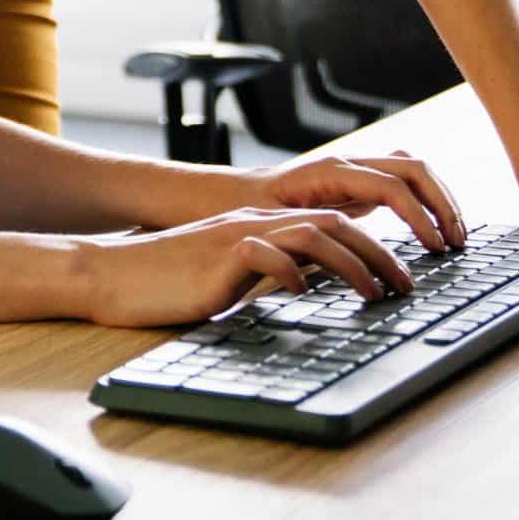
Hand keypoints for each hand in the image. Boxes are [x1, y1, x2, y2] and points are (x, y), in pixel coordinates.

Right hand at [75, 207, 417, 328]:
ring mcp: (237, 238)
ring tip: (377, 294)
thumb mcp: (228, 278)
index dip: (374, 247)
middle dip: (380, 255)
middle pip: (334, 225)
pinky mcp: (218, 256)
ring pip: (312, 235)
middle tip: (407, 287)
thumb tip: (309, 289)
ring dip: (353, 264)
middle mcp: (255, 225)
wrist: (111, 277)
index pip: (332, 225)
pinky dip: (291, 272)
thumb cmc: (166, 284)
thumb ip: (266, 275)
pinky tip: (302, 293)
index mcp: (261, 228)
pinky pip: (265, 255)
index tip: (401, 277)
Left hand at [233, 150, 466, 251]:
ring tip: (455, 236)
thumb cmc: (247, 213)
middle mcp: (347, 162)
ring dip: (439, 199)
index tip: (436, 249)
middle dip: (442, 203)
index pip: (392, 187)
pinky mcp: (358, 181)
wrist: (230, 196)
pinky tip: (433, 228)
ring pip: (413, 170)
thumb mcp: (275, 225)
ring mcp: (355, 168)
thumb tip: (342, 252)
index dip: (420, 217)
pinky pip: (402, 181)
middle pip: (413, 168)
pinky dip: (425, 200)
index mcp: (330, 170)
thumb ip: (310, 234)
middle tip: (457, 242)